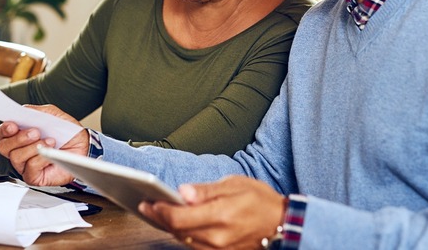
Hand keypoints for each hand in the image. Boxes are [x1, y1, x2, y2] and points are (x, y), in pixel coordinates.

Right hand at [0, 104, 88, 185]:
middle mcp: (19, 150)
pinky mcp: (33, 177)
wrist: (83, 146)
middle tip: (35, 132)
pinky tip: (50, 153)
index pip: (3, 133)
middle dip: (19, 138)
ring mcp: (24, 165)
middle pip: (4, 147)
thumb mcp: (53, 115)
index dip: (5, 129)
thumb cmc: (66, 132)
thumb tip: (24, 111)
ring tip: (50, 141)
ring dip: (33, 147)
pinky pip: (29, 168)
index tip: (13, 125)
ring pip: (16, 157)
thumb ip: (37, 112)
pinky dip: (40, 159)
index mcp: (20, 134)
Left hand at [139, 175, 284, 248]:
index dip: (162, 211)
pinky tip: (175, 224)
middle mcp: (219, 237)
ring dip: (168, 227)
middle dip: (160, 218)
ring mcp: (220, 249)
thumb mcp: (233, 184)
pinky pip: (195, 246)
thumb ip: (205, 190)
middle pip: (179, 231)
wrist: (281, 222)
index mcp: (221, 215)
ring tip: (156, 213)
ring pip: (184, 240)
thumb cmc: (259, 200)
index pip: (181, 218)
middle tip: (146, 205)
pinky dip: (182, 235)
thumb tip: (183, 191)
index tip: (151, 201)